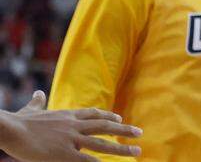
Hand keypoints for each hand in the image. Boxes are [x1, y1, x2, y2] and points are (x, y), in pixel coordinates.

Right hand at [1, 91, 141, 160]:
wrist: (12, 129)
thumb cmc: (18, 122)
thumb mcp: (32, 109)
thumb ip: (38, 102)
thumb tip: (38, 92)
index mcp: (67, 115)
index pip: (93, 114)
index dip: (108, 117)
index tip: (120, 118)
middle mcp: (74, 125)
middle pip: (105, 127)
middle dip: (123, 130)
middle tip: (140, 133)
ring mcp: (71, 139)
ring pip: (102, 143)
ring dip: (121, 148)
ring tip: (137, 151)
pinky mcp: (64, 153)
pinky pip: (86, 160)